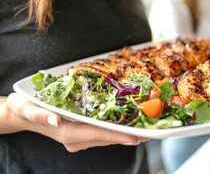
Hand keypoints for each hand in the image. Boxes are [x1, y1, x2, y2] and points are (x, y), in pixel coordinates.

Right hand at [5, 93, 148, 151]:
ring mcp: (78, 138)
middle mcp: (74, 138)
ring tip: (145, 128)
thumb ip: (39, 114)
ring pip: (105, 136)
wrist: (21, 114)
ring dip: (124, 133)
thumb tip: (55, 119)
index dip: (117, 136)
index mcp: (65, 132)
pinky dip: (115, 129)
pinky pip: (101, 132)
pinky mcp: (80, 133)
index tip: (136, 137)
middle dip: (127, 135)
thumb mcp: (26, 107)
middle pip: (106, 137)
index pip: (96, 135)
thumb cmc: (23, 108)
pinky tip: (128, 124)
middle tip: (149, 132)